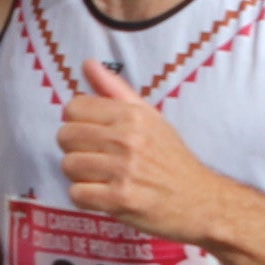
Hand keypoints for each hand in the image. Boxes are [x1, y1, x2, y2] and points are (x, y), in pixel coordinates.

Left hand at [58, 61, 230, 244]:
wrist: (199, 199)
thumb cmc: (170, 158)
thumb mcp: (149, 116)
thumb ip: (114, 90)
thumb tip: (87, 64)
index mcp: (131, 115)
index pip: (73, 108)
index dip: (77, 122)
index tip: (92, 134)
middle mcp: (127, 138)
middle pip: (65, 136)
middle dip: (75, 149)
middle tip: (97, 158)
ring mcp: (123, 170)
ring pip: (68, 166)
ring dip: (80, 175)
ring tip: (102, 177)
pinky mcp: (120, 199)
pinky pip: (76, 194)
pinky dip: (86, 198)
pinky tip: (105, 195)